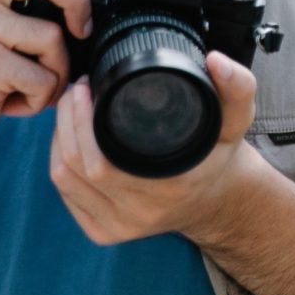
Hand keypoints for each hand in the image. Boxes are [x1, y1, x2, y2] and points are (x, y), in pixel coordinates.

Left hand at [51, 50, 262, 245]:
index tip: (88, 85)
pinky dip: (59, 161)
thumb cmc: (216, 156)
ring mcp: (119, 227)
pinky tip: (68, 139)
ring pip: (63, 179)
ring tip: (69, 109)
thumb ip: (237, 87)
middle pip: (75, 166)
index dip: (82, 119)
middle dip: (66, 120)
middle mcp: (141, 213)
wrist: (215, 203)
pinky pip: (65, 194)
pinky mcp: (103, 233)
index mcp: (170, 187)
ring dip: (58, 139)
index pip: (101, 159)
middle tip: (76, 91)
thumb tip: (216, 61)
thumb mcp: (235, 121)